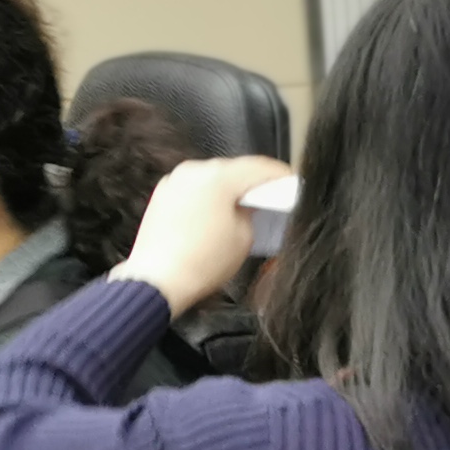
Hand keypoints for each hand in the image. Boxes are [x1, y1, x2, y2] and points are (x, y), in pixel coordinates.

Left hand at [116, 155, 293, 313]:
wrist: (159, 281)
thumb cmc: (199, 264)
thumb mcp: (244, 237)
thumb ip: (252, 212)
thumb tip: (250, 205)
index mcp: (219, 177)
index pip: (260, 167)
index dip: (281, 176)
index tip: (290, 182)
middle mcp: (194, 172)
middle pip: (234, 170)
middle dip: (252, 184)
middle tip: (269, 199)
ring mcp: (175, 182)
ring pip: (212, 179)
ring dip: (228, 191)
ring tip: (242, 211)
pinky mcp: (163, 196)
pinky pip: (194, 190)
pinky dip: (207, 199)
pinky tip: (216, 218)